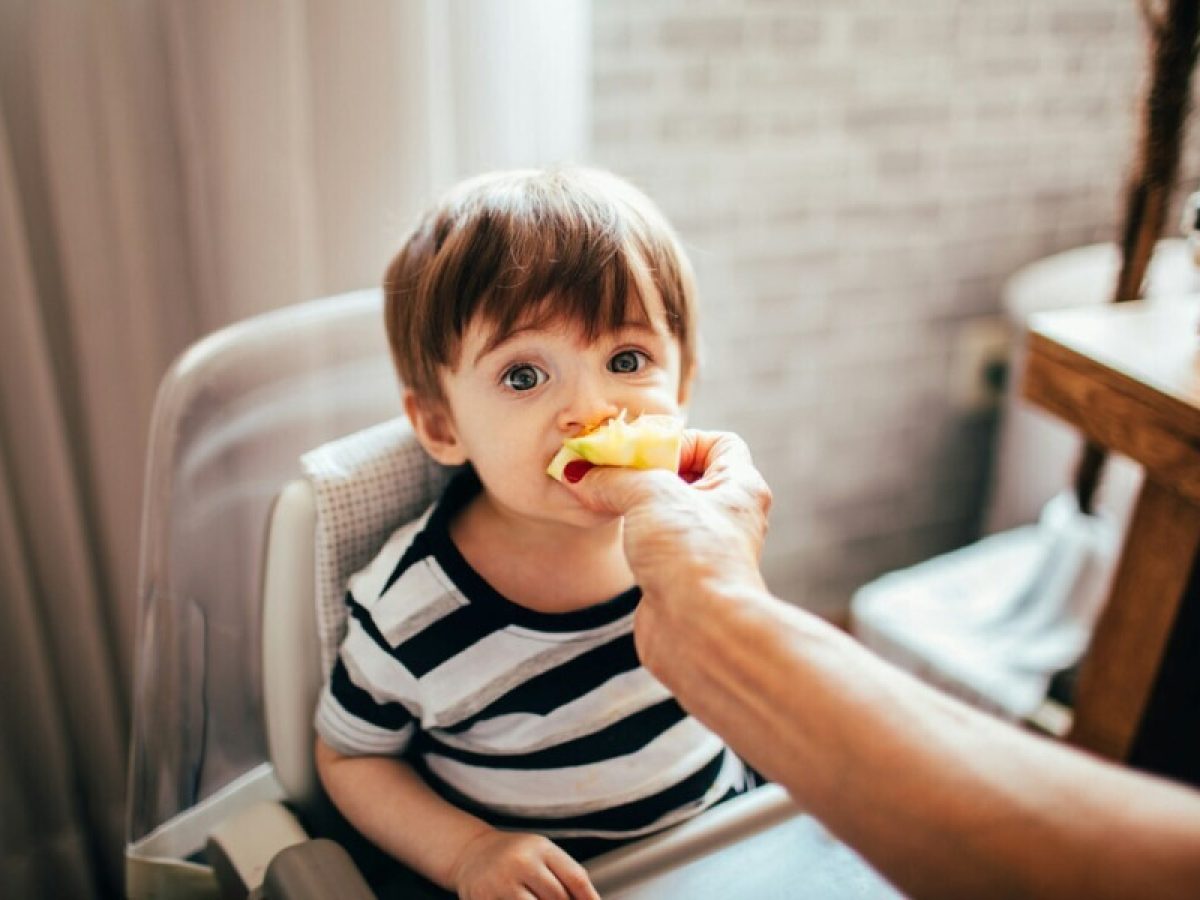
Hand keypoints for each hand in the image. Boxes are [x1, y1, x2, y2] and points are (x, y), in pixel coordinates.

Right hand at [450, 829, 599, 899]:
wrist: (472, 854)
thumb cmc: (516, 857)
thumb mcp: (542, 854)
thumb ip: (566, 875)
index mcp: (541, 848)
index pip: (575, 878)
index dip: (589, 898)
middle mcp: (522, 862)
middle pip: (558, 898)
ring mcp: (502, 883)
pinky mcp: (485, 898)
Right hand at [563, 430, 771, 668]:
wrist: (699, 630)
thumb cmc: (693, 555)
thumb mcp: (649, 493)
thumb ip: (613, 478)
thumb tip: (580, 476)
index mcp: (741, 487)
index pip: (720, 444)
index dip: (682, 439)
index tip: (646, 450)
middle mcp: (729, 517)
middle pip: (688, 477)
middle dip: (649, 472)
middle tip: (613, 472)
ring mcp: (705, 550)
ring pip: (668, 514)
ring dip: (636, 505)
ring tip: (605, 500)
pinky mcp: (681, 580)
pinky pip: (655, 546)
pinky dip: (633, 537)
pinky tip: (613, 536)